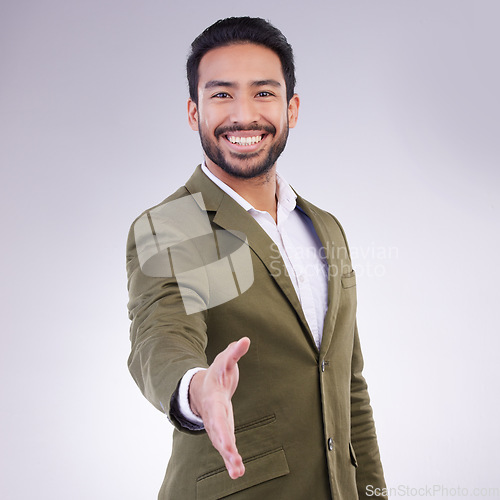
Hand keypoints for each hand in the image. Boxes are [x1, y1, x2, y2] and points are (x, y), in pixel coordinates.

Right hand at [189, 337, 250, 478]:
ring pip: (221, 444)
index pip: (218, 415)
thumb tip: (245, 339)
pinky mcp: (222, 432)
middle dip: (225, 447)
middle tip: (234, 462)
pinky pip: (226, 447)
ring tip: (238, 473)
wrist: (203, 388)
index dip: (221, 428)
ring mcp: (216, 426)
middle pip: (218, 433)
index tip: (226, 444)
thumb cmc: (217, 374)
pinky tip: (238, 472)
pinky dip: (231, 460)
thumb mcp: (225, 361)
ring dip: (229, 459)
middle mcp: (213, 416)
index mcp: (214, 399)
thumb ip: (234, 352)